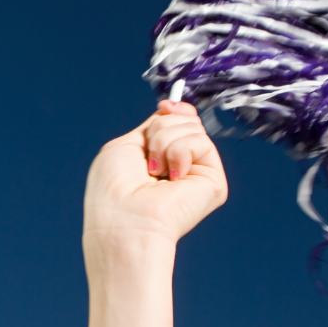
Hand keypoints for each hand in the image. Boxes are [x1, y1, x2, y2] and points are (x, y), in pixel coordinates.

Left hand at [84, 100, 227, 246]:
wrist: (125, 220)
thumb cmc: (114, 189)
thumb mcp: (126, 145)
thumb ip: (152, 126)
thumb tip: (171, 107)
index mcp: (159, 156)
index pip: (178, 120)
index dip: (173, 109)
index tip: (164, 106)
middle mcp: (180, 164)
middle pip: (185, 119)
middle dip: (161, 129)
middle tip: (147, 160)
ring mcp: (197, 172)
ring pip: (192, 127)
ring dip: (164, 143)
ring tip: (155, 172)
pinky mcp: (213, 181)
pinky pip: (201, 141)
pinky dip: (179, 153)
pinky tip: (172, 177)